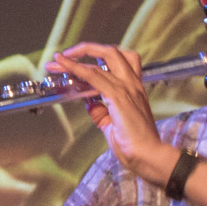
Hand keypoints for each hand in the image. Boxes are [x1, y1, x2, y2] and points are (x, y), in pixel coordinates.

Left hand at [45, 42, 178, 187]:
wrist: (149, 156)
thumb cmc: (135, 146)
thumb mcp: (113, 125)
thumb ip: (102, 112)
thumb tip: (90, 104)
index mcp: (134, 89)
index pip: (119, 62)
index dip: (98, 57)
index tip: (79, 60)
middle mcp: (132, 84)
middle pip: (112, 52)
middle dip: (87, 48)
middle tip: (68, 54)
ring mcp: (127, 88)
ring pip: (99, 61)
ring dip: (74, 59)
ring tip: (57, 61)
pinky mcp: (118, 97)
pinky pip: (93, 76)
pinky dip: (76, 68)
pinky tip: (64, 67)